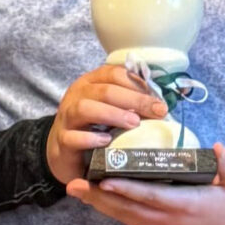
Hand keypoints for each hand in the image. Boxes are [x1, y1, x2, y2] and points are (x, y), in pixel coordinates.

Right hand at [46, 63, 161, 187]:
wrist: (63, 151)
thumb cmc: (92, 127)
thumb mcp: (110, 109)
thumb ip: (130, 103)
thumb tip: (161, 105)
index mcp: (90, 83)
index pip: (113, 74)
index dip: (138, 84)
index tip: (159, 99)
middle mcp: (77, 96)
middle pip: (104, 90)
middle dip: (134, 99)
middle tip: (157, 111)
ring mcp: (67, 117)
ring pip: (85, 108)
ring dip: (112, 114)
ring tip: (134, 123)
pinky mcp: (62, 140)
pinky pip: (73, 137)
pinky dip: (90, 138)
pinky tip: (106, 141)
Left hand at [68, 140, 224, 224]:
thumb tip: (219, 148)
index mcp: (186, 204)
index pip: (152, 196)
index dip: (127, 189)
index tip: (105, 179)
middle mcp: (168, 218)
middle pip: (128, 208)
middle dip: (100, 196)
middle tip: (74, 184)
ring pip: (124, 215)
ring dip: (98, 203)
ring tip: (75, 189)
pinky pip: (128, 218)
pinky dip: (109, 208)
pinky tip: (93, 198)